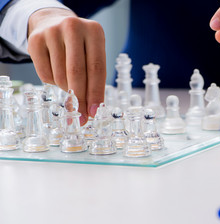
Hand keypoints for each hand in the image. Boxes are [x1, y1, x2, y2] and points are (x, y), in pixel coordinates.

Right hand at [28, 8, 105, 124]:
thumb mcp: (93, 55)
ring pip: (60, 76)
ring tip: (69, 82)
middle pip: (77, 72)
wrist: (53, 23)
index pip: (97, 68)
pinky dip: (52, 83)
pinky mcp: (34, 40)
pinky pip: (45, 75)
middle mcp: (73, 27)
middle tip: (80, 117)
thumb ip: (94, 79)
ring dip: (66, 89)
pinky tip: (56, 73)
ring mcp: (52, 32)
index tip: (93, 112)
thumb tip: (90, 111)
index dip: (96, 93)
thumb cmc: (80, 47)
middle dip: (79, 99)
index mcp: (95, 31)